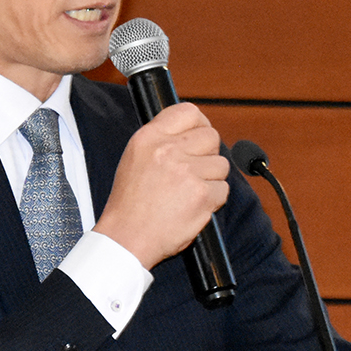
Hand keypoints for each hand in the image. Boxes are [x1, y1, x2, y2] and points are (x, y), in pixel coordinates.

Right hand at [92, 102, 229, 267]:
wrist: (126, 238)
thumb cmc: (130, 203)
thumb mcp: (135, 158)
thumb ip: (162, 140)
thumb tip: (194, 128)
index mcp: (149, 137)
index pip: (188, 112)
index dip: (200, 124)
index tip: (201, 136)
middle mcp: (167, 150)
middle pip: (211, 136)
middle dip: (208, 154)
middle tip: (195, 172)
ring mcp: (186, 172)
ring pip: (221, 165)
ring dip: (211, 179)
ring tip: (188, 193)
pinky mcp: (202, 194)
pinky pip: (223, 189)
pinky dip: (213, 200)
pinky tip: (193, 206)